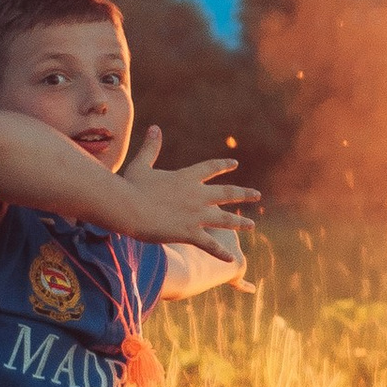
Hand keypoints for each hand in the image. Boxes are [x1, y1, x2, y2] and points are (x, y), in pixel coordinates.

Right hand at [118, 129, 259, 262]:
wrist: (129, 208)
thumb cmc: (131, 187)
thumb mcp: (141, 165)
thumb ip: (151, 148)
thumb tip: (155, 127)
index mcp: (186, 178)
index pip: (210, 168)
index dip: (222, 165)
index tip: (234, 164)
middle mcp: (197, 195)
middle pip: (226, 193)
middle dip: (243, 193)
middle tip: (257, 194)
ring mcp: (196, 215)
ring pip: (224, 219)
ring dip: (240, 222)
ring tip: (252, 226)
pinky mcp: (190, 233)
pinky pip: (210, 245)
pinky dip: (220, 253)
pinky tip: (231, 259)